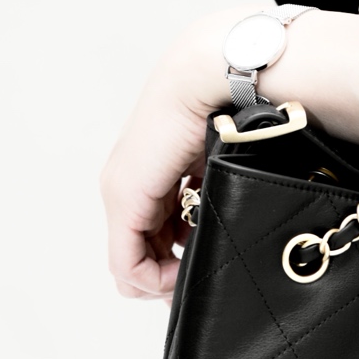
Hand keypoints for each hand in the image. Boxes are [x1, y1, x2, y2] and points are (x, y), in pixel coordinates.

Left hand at [100, 9, 251, 299]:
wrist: (219, 74)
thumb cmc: (236, 111)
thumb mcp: (222, 167)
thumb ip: (215, 200)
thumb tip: (225, 236)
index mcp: (151, 176)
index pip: (150, 242)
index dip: (176, 270)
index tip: (208, 274)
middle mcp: (129, 186)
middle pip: (139, 258)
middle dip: (171, 278)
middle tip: (203, 284)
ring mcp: (122, 193)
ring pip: (131, 264)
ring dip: (165, 278)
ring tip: (198, 275)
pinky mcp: (126, 198)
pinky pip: (127, 262)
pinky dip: (154, 278)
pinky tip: (187, 273)